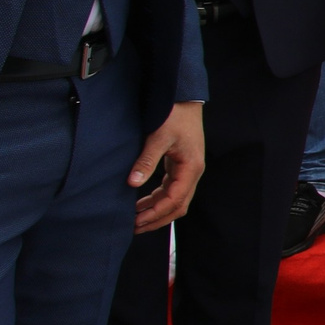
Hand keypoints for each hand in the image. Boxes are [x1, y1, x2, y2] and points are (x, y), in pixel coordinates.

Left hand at [129, 101, 204, 233]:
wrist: (184, 98)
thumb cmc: (175, 114)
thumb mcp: (159, 137)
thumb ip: (147, 161)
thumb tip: (132, 183)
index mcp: (191, 168)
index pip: (175, 200)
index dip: (156, 213)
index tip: (137, 220)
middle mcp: (192, 172)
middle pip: (178, 206)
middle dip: (157, 219)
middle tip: (135, 227)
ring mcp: (187, 170)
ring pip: (174, 200)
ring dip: (156, 211)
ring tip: (135, 219)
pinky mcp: (180, 166)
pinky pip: (170, 190)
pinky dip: (157, 199)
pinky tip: (141, 203)